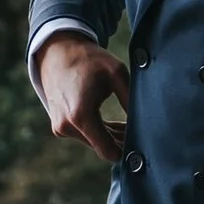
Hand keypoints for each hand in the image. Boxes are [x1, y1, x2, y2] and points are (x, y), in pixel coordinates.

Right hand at [36, 32, 132, 162]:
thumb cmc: (89, 60)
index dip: (126, 151)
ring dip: (110, 137)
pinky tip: (113, 125)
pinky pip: (84, 135)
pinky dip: (98, 132)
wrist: (57, 51)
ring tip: (127, 124)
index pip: (108, 152)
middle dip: (121, 142)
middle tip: (138, 130)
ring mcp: (60, 128)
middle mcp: (67, 126)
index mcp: (81, 116)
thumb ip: (130, 101)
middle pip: (102, 147)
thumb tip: (146, 124)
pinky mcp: (59, 126)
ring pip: (93, 142)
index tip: (142, 145)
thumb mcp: (116, 74)